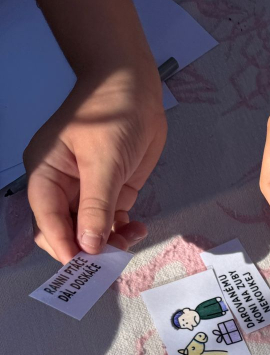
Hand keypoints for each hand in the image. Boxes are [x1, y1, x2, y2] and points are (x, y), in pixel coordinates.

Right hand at [23, 66, 166, 262]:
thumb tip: (88, 246)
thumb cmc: (112, 112)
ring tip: (130, 242)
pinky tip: (138, 231)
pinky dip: (122, 232)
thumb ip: (95, 206)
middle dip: (85, 249)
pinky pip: (111, 222)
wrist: (135, 86)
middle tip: (111, 261)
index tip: (82, 268)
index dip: (62, 245)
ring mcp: (86, 191)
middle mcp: (62, 186)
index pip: (46, 219)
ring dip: (108, 244)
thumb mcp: (103, 161)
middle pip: (65, 231)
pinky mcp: (110, 192)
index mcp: (46, 173)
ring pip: (89, 232)